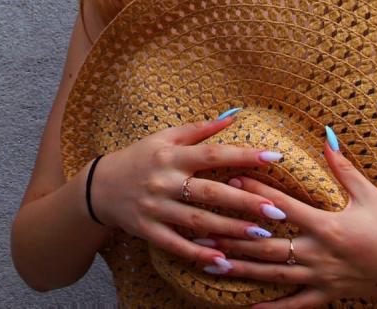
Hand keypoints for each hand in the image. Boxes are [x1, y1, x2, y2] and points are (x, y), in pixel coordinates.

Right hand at [89, 111, 291, 273]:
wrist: (98, 186)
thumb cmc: (139, 158)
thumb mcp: (164, 138)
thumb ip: (199, 130)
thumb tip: (232, 116)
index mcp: (172, 156)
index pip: (214, 154)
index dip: (245, 156)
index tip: (274, 157)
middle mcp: (164, 181)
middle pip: (211, 192)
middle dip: (246, 202)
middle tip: (277, 209)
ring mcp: (155, 208)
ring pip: (198, 221)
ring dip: (230, 229)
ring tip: (261, 235)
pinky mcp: (147, 230)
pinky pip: (176, 244)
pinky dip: (198, 254)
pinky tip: (222, 260)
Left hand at [194, 133, 376, 306]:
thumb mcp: (370, 194)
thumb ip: (343, 167)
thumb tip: (324, 134)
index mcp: (329, 225)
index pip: (283, 206)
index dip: (255, 192)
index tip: (229, 179)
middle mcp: (320, 254)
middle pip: (267, 244)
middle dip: (234, 236)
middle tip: (202, 227)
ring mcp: (322, 278)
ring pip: (273, 275)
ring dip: (240, 269)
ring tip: (210, 263)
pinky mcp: (328, 296)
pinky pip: (293, 305)